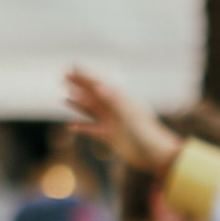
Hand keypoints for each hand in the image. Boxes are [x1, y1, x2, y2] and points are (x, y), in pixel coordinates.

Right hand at [63, 64, 180, 182]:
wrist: (156, 155)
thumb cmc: (146, 133)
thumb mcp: (129, 114)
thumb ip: (113, 100)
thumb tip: (98, 86)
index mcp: (121, 100)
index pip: (100, 83)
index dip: (86, 74)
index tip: (72, 65)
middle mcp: (116, 109)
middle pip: (93, 94)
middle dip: (79, 84)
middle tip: (63, 75)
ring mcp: (113, 122)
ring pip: (91, 110)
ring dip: (78, 103)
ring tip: (64, 95)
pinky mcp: (112, 137)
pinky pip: (93, 129)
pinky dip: (81, 127)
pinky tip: (70, 126)